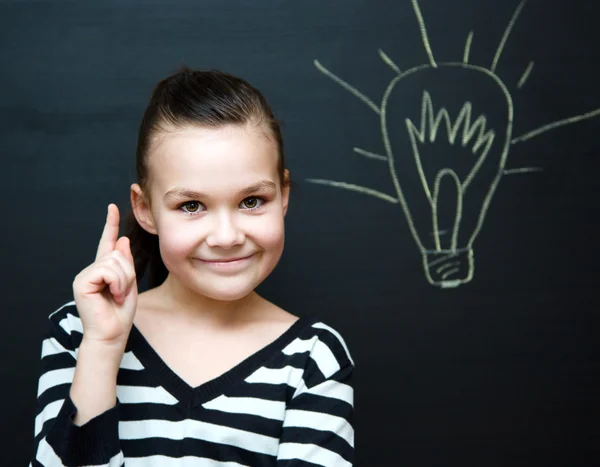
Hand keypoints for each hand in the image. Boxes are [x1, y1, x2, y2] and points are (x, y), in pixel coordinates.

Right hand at [73, 204, 137, 344]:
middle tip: (123, 292)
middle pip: (118, 254)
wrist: (111, 335)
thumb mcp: (129, 284)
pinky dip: (117, 283)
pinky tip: (112, 295)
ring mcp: (85, 275)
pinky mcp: (82, 282)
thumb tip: (123, 239)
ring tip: (117, 295)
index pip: (107, 242)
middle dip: (129, 273)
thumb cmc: (121, 314)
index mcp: (104, 270)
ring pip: (114, 261)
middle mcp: (92, 270)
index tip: (112, 207)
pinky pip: (108, 270)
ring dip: (124, 280)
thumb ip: (126, 263)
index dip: (110, 224)